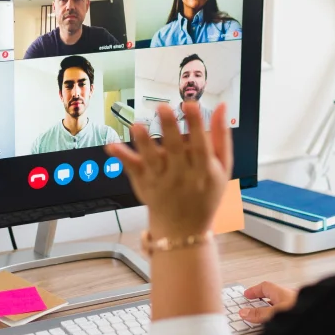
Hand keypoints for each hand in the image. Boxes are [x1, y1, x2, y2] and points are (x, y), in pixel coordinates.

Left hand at [104, 102, 231, 239]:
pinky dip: (122, 157)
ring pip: (151, 160)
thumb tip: (221, 106)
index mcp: (204, 169)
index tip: (190, 104)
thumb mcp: (222, 168)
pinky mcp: (144, 183)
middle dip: (169, 128)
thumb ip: (221, 137)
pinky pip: (132, 169)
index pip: (200, 145)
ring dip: (143, 142)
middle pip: (174, 149)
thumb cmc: (205, 193)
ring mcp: (161, 179)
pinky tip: (112, 145)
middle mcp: (182, 175)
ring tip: (137, 126)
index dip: (196, 124)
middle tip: (162, 108)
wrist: (184, 230)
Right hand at [238, 281, 297, 323]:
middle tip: (254, 306)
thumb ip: (259, 314)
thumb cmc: (302, 313)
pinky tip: (280, 326)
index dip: (255, 290)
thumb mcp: (274, 314)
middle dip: (264, 300)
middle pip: (274, 295)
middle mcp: (291, 296)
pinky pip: (289, 313)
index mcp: (283, 292)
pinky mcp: (303, 314)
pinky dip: (282, 317)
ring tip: (265, 319)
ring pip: (282, 305)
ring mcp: (298, 305)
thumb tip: (245, 312)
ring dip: (273, 310)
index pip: (265, 286)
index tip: (247, 295)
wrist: (321, 321)